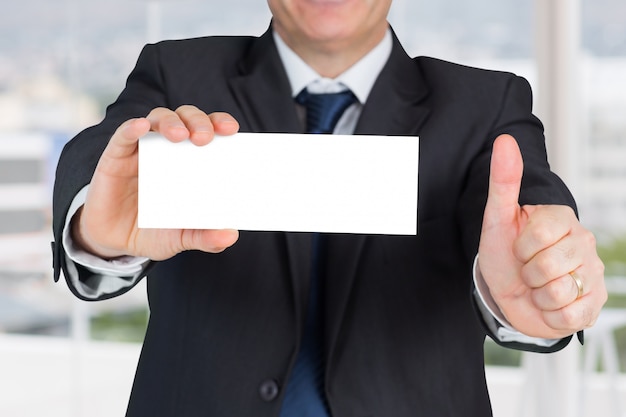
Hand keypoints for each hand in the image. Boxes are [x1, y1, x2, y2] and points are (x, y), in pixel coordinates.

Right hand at [72, 105, 240, 259]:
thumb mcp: (181, 238)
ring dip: (170, 122)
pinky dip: (132, 128)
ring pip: (158, 119)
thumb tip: (231, 236)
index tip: (232, 130)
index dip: (221, 123)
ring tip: (180, 135)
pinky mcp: (116, 156)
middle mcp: (169, 148)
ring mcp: (142, 150)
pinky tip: (141, 127)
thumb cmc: (154, 232)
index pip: (210, 130)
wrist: (115, 242)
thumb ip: (205, 237)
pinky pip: (123, 136)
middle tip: (204, 138)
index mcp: (192, 161)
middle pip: (187, 118)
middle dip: (198, 122)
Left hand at [477, 134, 606, 338]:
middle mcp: (584, 243)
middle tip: (527, 269)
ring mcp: (593, 274)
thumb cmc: (504, 253)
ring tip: (537, 286)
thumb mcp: (498, 217)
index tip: (519, 247)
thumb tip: (504, 139)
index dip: (520, 247)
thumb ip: (503, 180)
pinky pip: (569, 315)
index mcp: (562, 219)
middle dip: (527, 273)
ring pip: (558, 291)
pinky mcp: (593, 304)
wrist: (509, 294)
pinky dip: (550, 314)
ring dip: (537, 295)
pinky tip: (548, 303)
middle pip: (548, 266)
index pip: (539, 234)